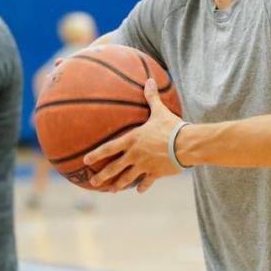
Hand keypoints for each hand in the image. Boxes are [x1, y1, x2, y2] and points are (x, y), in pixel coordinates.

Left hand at [84, 78, 183, 192]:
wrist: (186, 145)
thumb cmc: (171, 126)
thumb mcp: (160, 111)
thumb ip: (151, 97)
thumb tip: (149, 80)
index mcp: (132, 140)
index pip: (109, 148)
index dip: (96, 154)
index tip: (85, 161)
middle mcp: (135, 155)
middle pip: (114, 168)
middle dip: (102, 176)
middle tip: (93, 182)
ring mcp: (144, 166)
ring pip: (127, 178)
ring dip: (118, 185)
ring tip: (112, 190)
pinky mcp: (156, 173)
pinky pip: (146, 182)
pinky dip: (142, 186)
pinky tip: (139, 190)